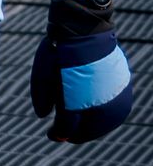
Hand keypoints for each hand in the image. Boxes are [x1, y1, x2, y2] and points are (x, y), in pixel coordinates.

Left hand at [31, 0, 132, 143]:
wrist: (84, 31)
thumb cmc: (58, 52)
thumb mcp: (41, 74)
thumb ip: (41, 99)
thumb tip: (44, 116)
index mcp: (74, 102)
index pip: (66, 129)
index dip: (58, 133)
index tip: (52, 134)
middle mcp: (96, 103)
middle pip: (88, 130)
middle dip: (76, 134)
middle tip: (67, 134)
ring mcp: (113, 96)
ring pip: (106, 123)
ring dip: (94, 128)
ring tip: (82, 127)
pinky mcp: (123, 87)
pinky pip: (118, 111)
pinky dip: (107, 117)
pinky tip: (97, 115)